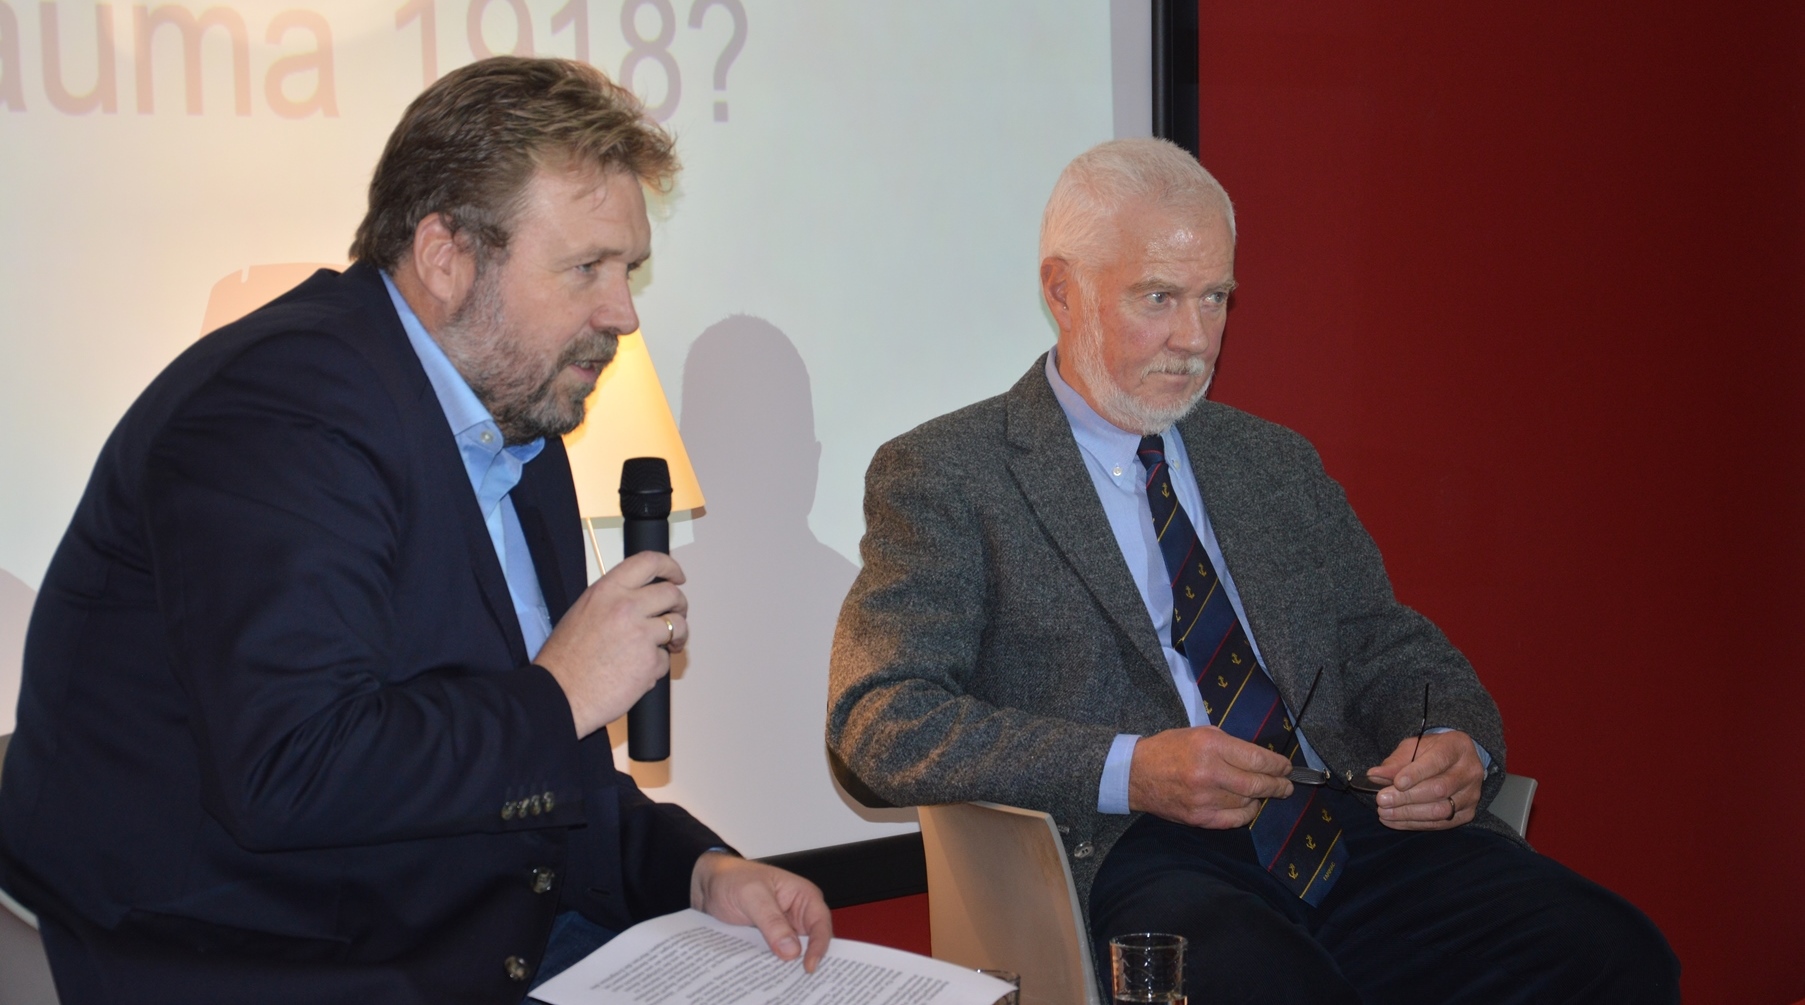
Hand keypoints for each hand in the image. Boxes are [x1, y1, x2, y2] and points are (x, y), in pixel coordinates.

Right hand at [535, 551, 688, 738]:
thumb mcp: (583, 612)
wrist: (558, 694)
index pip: (648, 562)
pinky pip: (665, 659)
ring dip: (677, 636)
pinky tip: (637, 671)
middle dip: (680, 605)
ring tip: (668, 646)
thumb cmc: (565, 660)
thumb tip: (640, 600)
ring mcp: (641, 634)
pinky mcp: (650, 662)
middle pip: (672, 594)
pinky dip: (656, 666)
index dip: (670, 567)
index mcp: (607, 591)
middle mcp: (626, 607)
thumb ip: (613, 601)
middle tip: (677, 615)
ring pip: (678, 625)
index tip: (677, 576)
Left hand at [690, 852, 831, 972]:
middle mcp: (798, 913)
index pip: (820, 924)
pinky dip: (774, 963)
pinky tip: (766, 972)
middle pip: (812, 941)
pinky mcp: (771, 939)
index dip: (818, 946)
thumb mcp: (751, 895)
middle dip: (805, 959)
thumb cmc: (732, 878)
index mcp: (803, 895)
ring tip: (780, 977)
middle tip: (795, 977)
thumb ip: (772, 920)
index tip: (808, 965)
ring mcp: (784, 927)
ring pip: (794, 951)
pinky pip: (777, 955)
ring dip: (788, 964)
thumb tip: (791, 949)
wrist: (707, 884)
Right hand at [1128, 726, 1294, 827]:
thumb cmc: (1169, 749)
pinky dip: (1247, 813)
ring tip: (1263, 792)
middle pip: (1257, 784)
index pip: (1256, 759)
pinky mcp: (1199, 817)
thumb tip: (1260, 759)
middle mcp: (1209, 772)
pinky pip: (1235, 819)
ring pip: (1248, 802)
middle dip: (1278, 785)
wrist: (1136, 774)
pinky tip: (1248, 806)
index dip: (1278, 765)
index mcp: (1210, 746)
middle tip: (1287, 785)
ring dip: (1260, 798)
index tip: (1287, 767)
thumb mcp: (1200, 734)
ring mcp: (1204, 798)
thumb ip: (1230, 745)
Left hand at [1367, 730, 1484, 829]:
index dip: (1416, 774)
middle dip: (1407, 797)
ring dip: (1409, 814)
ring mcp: (1471, 794)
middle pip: (1439, 789)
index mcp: (1457, 747)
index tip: (1396, 783)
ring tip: (1384, 812)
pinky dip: (1415, 824)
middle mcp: (1469, 771)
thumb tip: (1374, 775)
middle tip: (1382, 800)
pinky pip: (1441, 824)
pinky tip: (1395, 821)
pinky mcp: (1468, 813)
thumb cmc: (1431, 752)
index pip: (1438, 761)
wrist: (1456, 762)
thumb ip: (1396, 762)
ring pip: (1441, 810)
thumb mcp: (1413, 748)